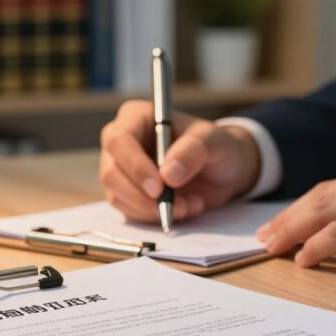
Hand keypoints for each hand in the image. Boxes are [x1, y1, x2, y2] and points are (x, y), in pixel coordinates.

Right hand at [100, 100, 260, 222]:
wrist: (225, 169)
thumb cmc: (217, 146)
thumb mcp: (214, 142)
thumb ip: (193, 151)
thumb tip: (168, 174)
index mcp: (137, 117)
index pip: (119, 140)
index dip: (134, 165)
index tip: (158, 188)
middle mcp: (123, 143)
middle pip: (111, 172)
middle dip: (140, 196)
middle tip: (173, 206)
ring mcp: (123, 171)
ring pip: (118, 196)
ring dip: (152, 210)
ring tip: (187, 206)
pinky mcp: (129, 194)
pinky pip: (130, 212)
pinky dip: (156, 217)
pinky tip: (184, 208)